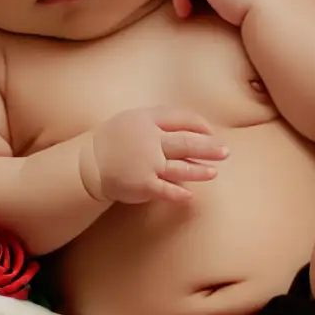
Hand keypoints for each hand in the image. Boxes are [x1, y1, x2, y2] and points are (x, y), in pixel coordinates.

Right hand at [83, 107, 228, 203]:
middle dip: (209, 147)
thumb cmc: (113, 140)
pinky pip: (167, 189)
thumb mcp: (133, 120)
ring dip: (200, 171)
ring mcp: (147, 163)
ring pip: (181, 167)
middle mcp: (150, 140)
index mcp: (147, 120)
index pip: (181, 118)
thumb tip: (189, 125)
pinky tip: (191, 196)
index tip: (210, 131)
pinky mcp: (144, 184)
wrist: (89, 164)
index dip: (199, 124)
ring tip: (214, 173)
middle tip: (225, 152)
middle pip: (186, 142)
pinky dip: (179, 193)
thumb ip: (159, 120)